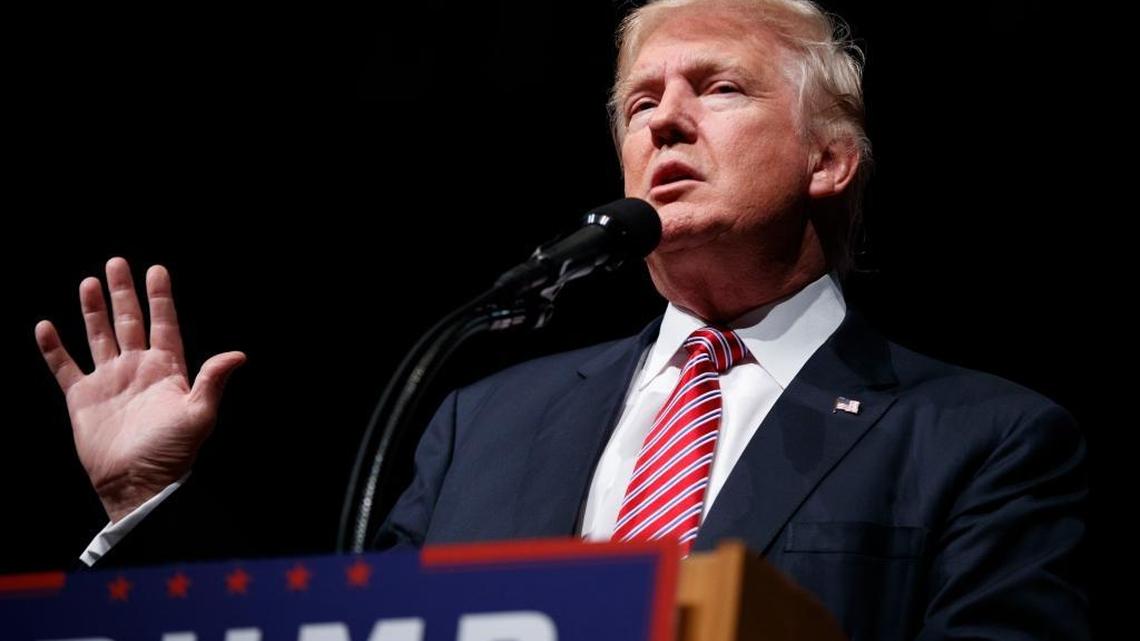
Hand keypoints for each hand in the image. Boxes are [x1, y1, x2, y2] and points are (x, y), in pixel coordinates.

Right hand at [35, 257, 244, 521]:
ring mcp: (109, 382)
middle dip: (123, 293)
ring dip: (93, 311)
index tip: (156, 269)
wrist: (136, 483)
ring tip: (88, 282)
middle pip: (129, 322)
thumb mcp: (199, 414)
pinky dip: (54, 348)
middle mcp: (137, 370)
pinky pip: (65, 367)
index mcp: (167, 370)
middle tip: (117, 263)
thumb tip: (238, 355)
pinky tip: (46, 327)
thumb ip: (212, 381)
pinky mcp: (82, 399)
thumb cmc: (172, 452)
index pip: (164, 324)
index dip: (160, 297)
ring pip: (99, 336)